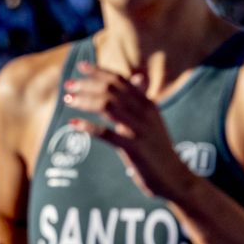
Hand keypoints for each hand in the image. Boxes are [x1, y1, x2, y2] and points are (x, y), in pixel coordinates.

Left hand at [63, 62, 196, 199]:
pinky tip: (73, 124)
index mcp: (149, 104)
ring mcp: (140, 130)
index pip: (122, 80)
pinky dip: (87, 127)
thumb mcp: (153, 120)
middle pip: (111, 90)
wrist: (176, 177)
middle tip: (68, 86)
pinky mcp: (134, 148)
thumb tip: (138, 77)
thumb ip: (142, 99)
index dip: (100, 72)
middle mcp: (145, 113)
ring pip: (107, 106)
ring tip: (68, 100)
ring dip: (84, 101)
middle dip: (87, 85)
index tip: (81, 66)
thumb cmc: (159, 148)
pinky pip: (106, 133)